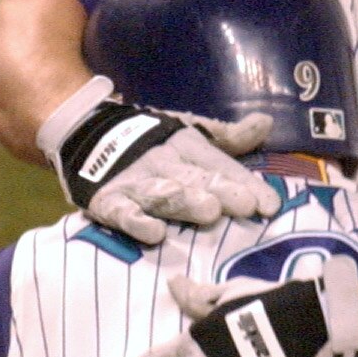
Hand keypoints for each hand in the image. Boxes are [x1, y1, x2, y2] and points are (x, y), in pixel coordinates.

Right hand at [43, 83, 277, 244]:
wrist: (87, 134)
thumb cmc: (154, 143)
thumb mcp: (192, 135)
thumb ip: (229, 139)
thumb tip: (267, 123)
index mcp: (187, 146)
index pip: (220, 165)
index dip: (245, 184)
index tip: (270, 205)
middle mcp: (164, 163)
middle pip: (195, 179)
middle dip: (219, 191)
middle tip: (242, 204)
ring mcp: (135, 182)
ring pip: (162, 193)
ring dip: (184, 201)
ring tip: (207, 211)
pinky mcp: (107, 201)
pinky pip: (121, 212)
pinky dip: (136, 222)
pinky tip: (154, 233)